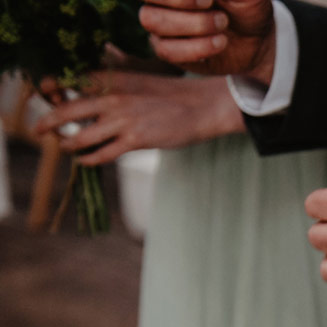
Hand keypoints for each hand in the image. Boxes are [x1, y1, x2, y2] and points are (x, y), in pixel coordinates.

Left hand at [33, 72, 245, 165]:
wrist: (201, 106)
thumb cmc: (170, 95)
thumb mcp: (135, 79)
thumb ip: (113, 82)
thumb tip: (95, 87)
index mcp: (110, 79)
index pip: (68, 84)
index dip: (53, 95)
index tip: (50, 103)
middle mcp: (111, 97)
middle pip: (66, 110)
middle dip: (47, 122)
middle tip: (38, 130)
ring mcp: (122, 120)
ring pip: (80, 137)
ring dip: (67, 145)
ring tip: (64, 147)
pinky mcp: (135, 140)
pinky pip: (103, 153)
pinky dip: (89, 159)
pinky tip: (84, 160)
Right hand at [138, 0, 275, 81]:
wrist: (257, 39)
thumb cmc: (246, 7)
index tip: (209, 0)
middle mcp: (161, 0)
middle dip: (183, 3)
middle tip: (216, 10)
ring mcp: (160, 23)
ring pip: (152, 21)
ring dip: (194, 25)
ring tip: (222, 26)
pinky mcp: (167, 49)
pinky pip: (166, 50)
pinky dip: (197, 48)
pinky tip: (219, 43)